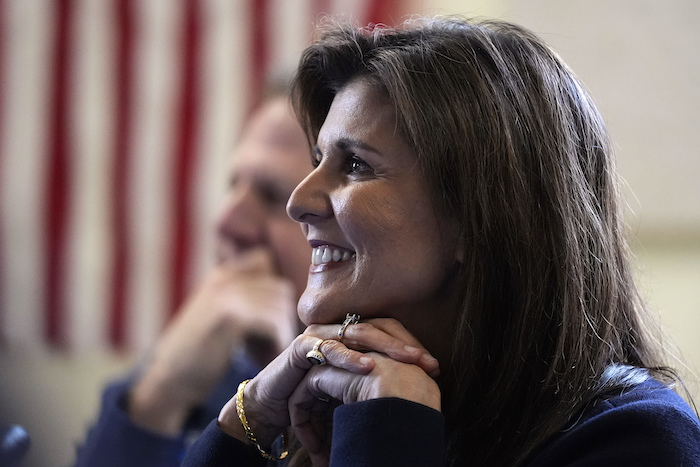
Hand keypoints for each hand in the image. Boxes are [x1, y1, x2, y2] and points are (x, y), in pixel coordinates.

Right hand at [128, 248, 296, 434]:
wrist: (168, 380)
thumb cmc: (197, 354)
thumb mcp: (217, 315)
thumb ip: (242, 300)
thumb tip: (285, 299)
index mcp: (220, 275)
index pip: (265, 259)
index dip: (275, 290)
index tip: (271, 318)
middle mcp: (223, 279)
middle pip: (280, 287)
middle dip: (284, 316)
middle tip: (274, 342)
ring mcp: (225, 296)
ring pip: (280, 305)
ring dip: (283, 332)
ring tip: (270, 352)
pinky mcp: (230, 318)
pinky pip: (273, 322)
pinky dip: (278, 341)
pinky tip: (267, 358)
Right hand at [216, 318, 439, 461]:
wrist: (273, 407)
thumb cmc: (314, 398)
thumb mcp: (351, 388)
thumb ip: (376, 379)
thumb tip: (420, 388)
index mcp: (350, 334)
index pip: (387, 329)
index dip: (410, 343)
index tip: (433, 366)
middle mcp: (336, 328)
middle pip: (378, 326)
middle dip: (405, 344)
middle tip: (429, 363)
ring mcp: (319, 334)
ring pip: (359, 333)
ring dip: (387, 347)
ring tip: (410, 360)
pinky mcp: (302, 347)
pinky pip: (330, 348)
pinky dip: (350, 358)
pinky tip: (369, 367)